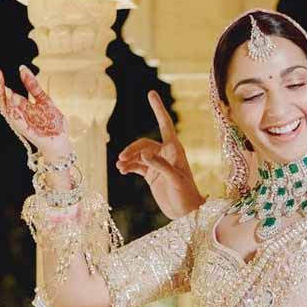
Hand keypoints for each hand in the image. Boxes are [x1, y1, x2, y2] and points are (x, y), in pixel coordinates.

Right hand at [0, 59, 72, 159]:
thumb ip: (32, 85)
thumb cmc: (52, 123)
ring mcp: (18, 119)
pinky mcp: (23, 128)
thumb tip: (21, 67)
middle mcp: (14, 111)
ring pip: (3, 102)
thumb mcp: (42, 99)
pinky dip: (10, 104)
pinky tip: (8, 91)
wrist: (61, 142)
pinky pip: (14, 115)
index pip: (0, 87)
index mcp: (18, 103)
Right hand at [116, 90, 204, 219]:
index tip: (150, 93)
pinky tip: (122, 171)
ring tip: (120, 166)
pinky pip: (136, 165)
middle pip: (144, 143)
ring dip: (128, 159)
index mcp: (175, 149)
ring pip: (138, 154)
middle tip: (122, 159)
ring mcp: (157, 164)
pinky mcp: (151, 175)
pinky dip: (128, 166)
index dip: (158, 109)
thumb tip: (144, 154)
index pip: (165, 124)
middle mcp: (165, 154)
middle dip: (132, 149)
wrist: (185, 213)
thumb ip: (161, 166)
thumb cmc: (186, 195)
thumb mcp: (175, 180)